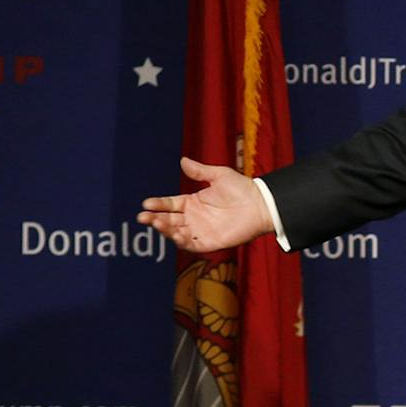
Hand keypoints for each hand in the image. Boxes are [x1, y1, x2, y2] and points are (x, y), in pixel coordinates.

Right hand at [137, 156, 273, 252]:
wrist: (262, 205)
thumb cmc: (243, 189)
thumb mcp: (220, 175)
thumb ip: (200, 172)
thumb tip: (183, 161)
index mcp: (193, 202)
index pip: (170, 204)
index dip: (158, 204)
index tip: (146, 203)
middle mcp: (194, 218)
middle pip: (169, 220)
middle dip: (155, 218)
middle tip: (143, 216)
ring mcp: (202, 231)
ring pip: (177, 233)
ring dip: (165, 230)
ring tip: (155, 223)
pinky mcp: (211, 242)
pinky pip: (192, 245)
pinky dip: (182, 242)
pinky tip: (174, 235)